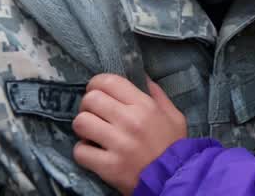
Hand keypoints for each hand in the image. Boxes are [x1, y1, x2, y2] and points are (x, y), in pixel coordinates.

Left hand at [72, 73, 186, 195]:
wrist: (174, 179)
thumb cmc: (174, 146)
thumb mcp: (174, 115)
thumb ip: (157, 94)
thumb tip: (140, 76)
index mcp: (144, 106)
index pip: (109, 81)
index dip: (97, 83)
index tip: (98, 91)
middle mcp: (129, 121)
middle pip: (90, 99)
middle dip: (88, 105)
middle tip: (94, 114)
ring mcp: (118, 144)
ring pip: (81, 122)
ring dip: (83, 127)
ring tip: (91, 133)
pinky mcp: (108, 166)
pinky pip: (80, 151)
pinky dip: (83, 151)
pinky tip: (93, 152)